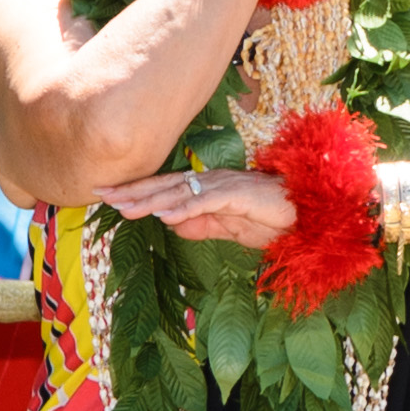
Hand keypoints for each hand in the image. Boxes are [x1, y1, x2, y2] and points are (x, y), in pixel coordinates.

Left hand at [98, 163, 300, 248]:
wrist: (308, 214)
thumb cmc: (273, 219)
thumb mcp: (229, 228)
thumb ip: (201, 225)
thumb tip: (172, 225)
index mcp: (207, 188)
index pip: (165, 188)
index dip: (137, 191)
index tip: (108, 196)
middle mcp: (212, 182)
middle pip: (165, 185)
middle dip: (133, 190)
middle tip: (101, 193)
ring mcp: (225, 186)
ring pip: (180, 192)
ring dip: (151, 200)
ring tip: (125, 207)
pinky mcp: (239, 195)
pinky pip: (206, 202)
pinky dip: (184, 208)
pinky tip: (165, 215)